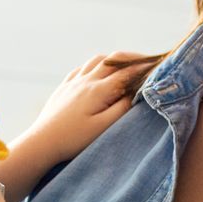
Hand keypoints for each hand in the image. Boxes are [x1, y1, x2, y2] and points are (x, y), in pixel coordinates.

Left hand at [18, 50, 161, 164]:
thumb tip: (137, 92)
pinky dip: (95, 65)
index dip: (146, 67)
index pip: (128, 72)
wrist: (41, 142)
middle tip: (148, 62)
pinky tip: (98, 71)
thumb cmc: (74, 139)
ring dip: (114, 59)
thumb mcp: (103, 128)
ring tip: (126, 64)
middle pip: (114, 60)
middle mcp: (86, 80)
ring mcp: (73, 82)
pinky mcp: (63, 87)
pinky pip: (81, 68)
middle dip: (133, 58)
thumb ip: (122, 108)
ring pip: (97, 60)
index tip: (161, 66)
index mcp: (98, 90)